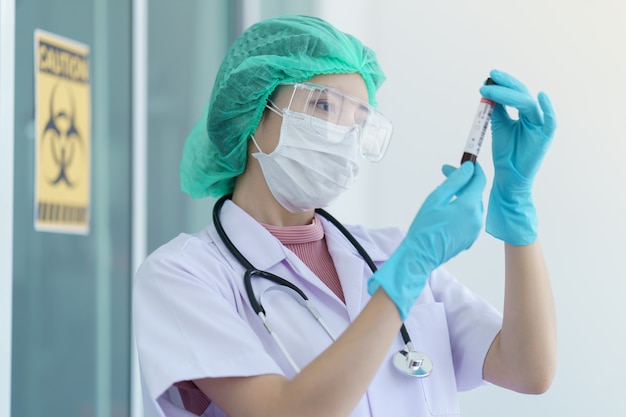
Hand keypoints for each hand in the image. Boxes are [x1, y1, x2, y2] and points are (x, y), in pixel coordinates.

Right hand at [368, 162, 485, 319]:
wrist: (420, 255)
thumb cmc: (424, 229)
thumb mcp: (436, 198)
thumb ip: (454, 181)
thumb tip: (468, 169)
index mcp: (470, 206)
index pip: (479, 180)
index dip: (472, 168)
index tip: (464, 162)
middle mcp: (477, 218)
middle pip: (475, 192)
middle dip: (463, 182)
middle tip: (446, 174)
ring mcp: (475, 230)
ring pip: (473, 205)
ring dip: (462, 196)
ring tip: (444, 195)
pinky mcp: (470, 238)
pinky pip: (470, 218)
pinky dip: (462, 210)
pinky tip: (446, 212)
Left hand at [480, 69, 556, 244]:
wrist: (507, 178)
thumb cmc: (504, 155)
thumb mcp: (497, 128)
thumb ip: (496, 111)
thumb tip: (489, 92)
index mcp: (522, 114)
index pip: (514, 93)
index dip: (503, 83)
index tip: (489, 76)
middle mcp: (533, 117)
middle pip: (521, 95)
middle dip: (506, 85)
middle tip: (491, 77)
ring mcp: (540, 126)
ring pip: (529, 105)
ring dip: (511, 95)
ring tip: (494, 89)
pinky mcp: (545, 138)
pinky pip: (550, 121)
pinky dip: (548, 108)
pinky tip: (540, 96)